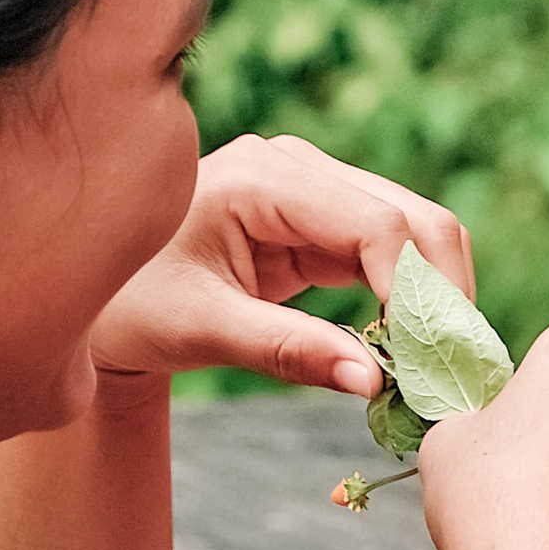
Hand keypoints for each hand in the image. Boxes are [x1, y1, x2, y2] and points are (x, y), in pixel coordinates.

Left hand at [89, 134, 474, 395]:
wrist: (97, 299)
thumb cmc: (129, 307)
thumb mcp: (201, 330)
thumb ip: (287, 351)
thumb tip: (375, 382)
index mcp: (264, 175)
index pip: (377, 225)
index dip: (416, 294)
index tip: (425, 365)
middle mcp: (300, 167)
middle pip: (416, 220)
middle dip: (443, 297)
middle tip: (451, 373)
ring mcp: (317, 190)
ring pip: (419, 236)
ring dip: (436, 301)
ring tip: (437, 368)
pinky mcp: (325, 222)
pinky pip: (395, 257)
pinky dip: (413, 303)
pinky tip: (412, 352)